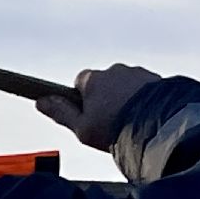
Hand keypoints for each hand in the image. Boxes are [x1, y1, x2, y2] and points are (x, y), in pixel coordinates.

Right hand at [37, 64, 160, 151]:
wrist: (156, 125)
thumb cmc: (114, 128)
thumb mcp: (81, 127)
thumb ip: (61, 112)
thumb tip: (41, 101)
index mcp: (93, 79)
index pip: (81, 81)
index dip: (82, 98)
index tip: (87, 114)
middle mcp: (116, 70)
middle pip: (106, 82)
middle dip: (107, 98)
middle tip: (111, 123)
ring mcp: (138, 73)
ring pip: (127, 85)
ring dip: (128, 99)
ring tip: (132, 123)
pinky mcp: (158, 80)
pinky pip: (148, 89)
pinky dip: (146, 100)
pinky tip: (147, 118)